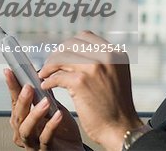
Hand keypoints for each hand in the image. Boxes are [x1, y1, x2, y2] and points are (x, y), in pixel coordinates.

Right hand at [4, 69, 83, 149]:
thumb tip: (41, 75)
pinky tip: (58, 115)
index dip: (12, 86)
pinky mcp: (46, 150)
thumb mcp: (53, 108)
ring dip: (35, 114)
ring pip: (27, 129)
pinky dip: (51, 126)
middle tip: (29, 87)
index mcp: (23, 119)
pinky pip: (46, 138)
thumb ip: (45, 95)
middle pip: (18, 115)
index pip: (14, 100)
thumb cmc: (62, 130)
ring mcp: (33, 142)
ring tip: (45, 102)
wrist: (73, 150)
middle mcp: (23, 131)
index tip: (9, 71)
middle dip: (22, 100)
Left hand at [38, 30, 142, 150]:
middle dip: (56, 54)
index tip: (62, 55)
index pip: (85, 37)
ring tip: (45, 75)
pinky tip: (47, 86)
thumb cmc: (116, 105)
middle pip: (70, 45)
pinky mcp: (81, 82)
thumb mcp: (116, 75)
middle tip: (49, 66)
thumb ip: (102, 61)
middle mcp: (106, 56)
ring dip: (49, 67)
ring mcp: (94, 67)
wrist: (121, 127)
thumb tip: (74, 54)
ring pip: (61, 58)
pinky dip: (49, 81)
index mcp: (116, 54)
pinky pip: (57, 76)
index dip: (69, 45)